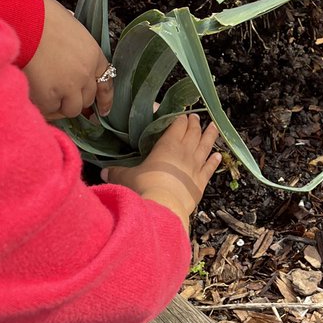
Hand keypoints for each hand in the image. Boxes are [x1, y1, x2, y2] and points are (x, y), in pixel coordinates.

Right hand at [23, 0, 112, 119]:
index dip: (104, 98)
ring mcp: (69, 87)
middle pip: (88, 98)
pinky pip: (49, 111)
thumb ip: (72, 40)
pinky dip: (42, 107)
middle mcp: (85, 73)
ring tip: (44, 95)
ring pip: (71, 109)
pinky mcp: (49, 98)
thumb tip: (68, 40)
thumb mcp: (67, 23)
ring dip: (60, 105)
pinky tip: (34, 96)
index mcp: (92, 53)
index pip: (105, 81)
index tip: (103, 109)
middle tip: (60, 96)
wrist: (21, 21)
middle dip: (76, 98)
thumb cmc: (38, 16)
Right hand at [104, 114, 220, 228]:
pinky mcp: (201, 182)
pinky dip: (215, 161)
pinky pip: (210, 168)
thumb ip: (117, 172)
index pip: (176, 127)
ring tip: (214, 127)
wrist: (163, 206)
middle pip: (192, 133)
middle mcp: (184, 152)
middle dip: (194, 124)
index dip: (180, 120)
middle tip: (196, 117)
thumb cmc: (144, 187)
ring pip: (206, 146)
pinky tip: (219, 156)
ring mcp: (195, 166)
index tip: (182, 115)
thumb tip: (104, 172)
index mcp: (167, 146)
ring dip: (210, 136)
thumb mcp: (126, 177)